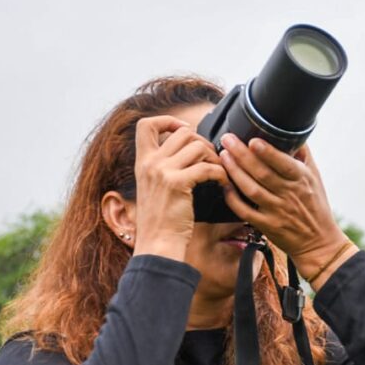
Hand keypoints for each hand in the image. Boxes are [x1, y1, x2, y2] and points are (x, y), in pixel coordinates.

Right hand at [132, 116, 226, 259]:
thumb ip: (163, 168)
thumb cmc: (161, 221)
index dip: (168, 120)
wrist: (158, 244)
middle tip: (212, 159)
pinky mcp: (177, 183)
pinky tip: (223, 183)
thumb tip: (187, 152)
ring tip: (219, 172)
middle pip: (182, 132)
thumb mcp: (154, 188)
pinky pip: (207, 167)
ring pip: (197, 146)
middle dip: (203, 142)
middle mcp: (149, 162)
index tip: (184, 130)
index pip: (146, 124)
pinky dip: (220, 173)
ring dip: (214, 157)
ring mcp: (162, 171)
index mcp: (142, 162)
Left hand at [219, 135, 356, 288]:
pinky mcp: (267, 226)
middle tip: (227, 140)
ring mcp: (277, 211)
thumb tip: (292, 133)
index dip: (267, 152)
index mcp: (301, 180)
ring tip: (223, 156)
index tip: (252, 140)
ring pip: (251, 189)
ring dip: (235, 172)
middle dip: (242, 155)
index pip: (283, 163)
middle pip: (262, 173)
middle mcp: (289, 195)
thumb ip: (303, 155)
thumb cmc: (316, 207)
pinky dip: (233, 199)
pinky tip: (224, 185)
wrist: (319, 242)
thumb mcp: (315, 178)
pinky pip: (245, 211)